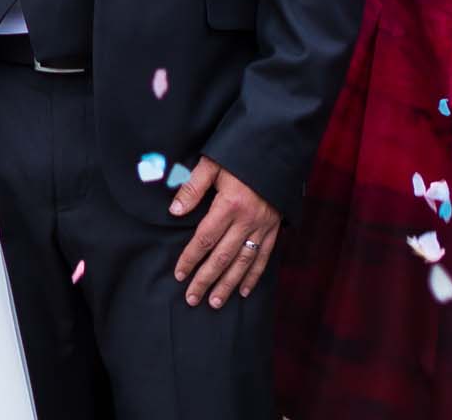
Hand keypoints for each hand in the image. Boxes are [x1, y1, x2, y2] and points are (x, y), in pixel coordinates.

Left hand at [169, 158, 279, 307]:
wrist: (276, 149)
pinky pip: (264, 257)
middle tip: (192, 299)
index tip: (179, 274)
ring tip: (214, 302)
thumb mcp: (212, 164)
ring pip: (243, 263)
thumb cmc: (240, 155)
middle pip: (222, 257)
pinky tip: (244, 291)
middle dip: (205, 280)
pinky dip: (254, 276)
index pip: (205, 239)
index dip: (190, 258)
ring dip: (228, 284)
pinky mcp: (274, 229)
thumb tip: (174, 211)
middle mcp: (247, 221)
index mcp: (229, 205)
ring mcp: (263, 227)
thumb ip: (192, 187)